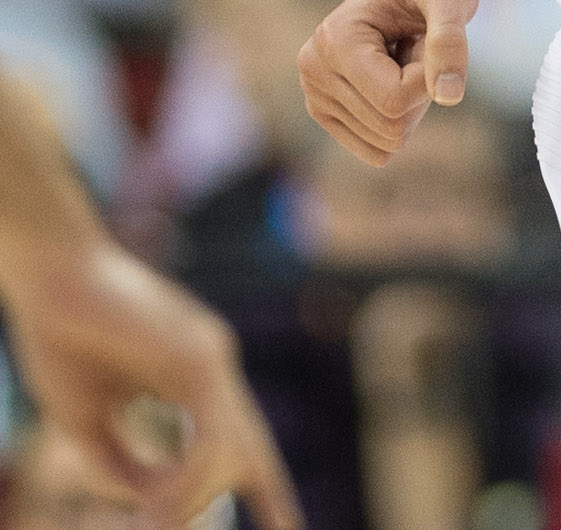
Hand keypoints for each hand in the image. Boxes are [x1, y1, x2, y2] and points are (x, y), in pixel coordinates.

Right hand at [8, 239, 301, 528]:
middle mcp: (216, 368)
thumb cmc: (62, 340)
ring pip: (231, 450)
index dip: (270, 491)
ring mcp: (214, 358)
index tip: (289, 528)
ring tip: (148, 526)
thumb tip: (157, 507)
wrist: (49, 277)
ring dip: (190, 500)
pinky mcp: (197, 355)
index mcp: (196, 381)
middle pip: (247, 454)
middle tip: (160, 528)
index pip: (246, 442)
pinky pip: (212, 433)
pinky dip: (188, 475)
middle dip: (238, 501)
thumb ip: (123, 463)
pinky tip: (155, 503)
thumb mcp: (90, 420)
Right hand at [298, 0, 480, 166]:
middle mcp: (313, 69)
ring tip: (403, 57)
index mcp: (335, 41)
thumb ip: (451, 42)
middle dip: (420, 92)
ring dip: (411, 102)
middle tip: (416, 47)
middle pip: (389, 125)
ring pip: (385, 140)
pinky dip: (398, 117)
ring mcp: (314, 93)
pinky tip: (392, 77)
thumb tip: (449, 98)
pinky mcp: (325, 110)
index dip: (429, 77)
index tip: (427, 38)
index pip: (394, 101)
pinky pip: (375, 148)